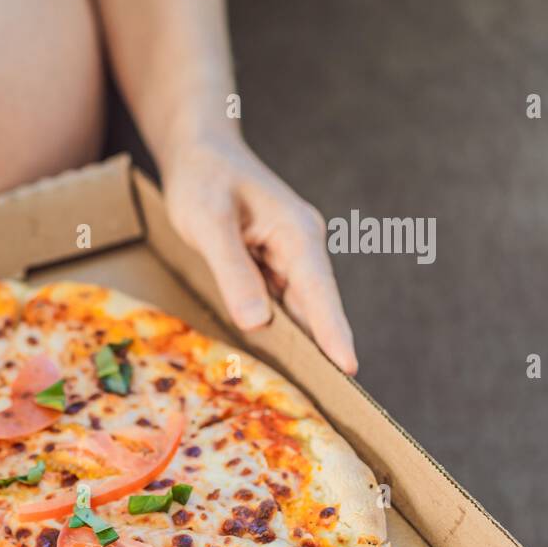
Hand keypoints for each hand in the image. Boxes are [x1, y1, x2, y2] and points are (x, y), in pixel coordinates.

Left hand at [159, 132, 357, 374]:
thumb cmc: (204, 178)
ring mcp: (288, 255)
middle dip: (322, 348)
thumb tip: (257, 321)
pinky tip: (273, 355)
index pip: (319, 292)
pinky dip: (277, 326)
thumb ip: (233, 271)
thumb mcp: (209, 222)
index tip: (349, 368)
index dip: (333, 332)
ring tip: (306, 387)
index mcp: (296, 234)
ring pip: (296, 307)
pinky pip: (278, 300)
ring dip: (299, 342)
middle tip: (332, 396)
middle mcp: (301, 246)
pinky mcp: (271, 262)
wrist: (199, 150)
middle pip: (315, 306)